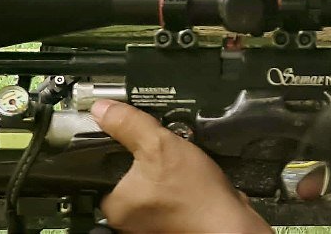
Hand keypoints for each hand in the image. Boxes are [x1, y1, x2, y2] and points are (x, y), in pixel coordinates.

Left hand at [93, 99, 269, 233]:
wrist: (230, 222)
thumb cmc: (196, 196)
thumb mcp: (159, 145)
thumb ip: (128, 124)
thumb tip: (102, 108)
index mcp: (113, 205)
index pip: (101, 167)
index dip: (115, 145)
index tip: (132, 134)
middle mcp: (127, 218)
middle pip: (126, 173)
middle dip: (143, 156)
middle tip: (160, 146)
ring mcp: (149, 222)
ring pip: (148, 181)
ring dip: (161, 167)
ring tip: (175, 159)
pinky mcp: (169, 220)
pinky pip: (165, 192)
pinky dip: (174, 180)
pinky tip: (186, 174)